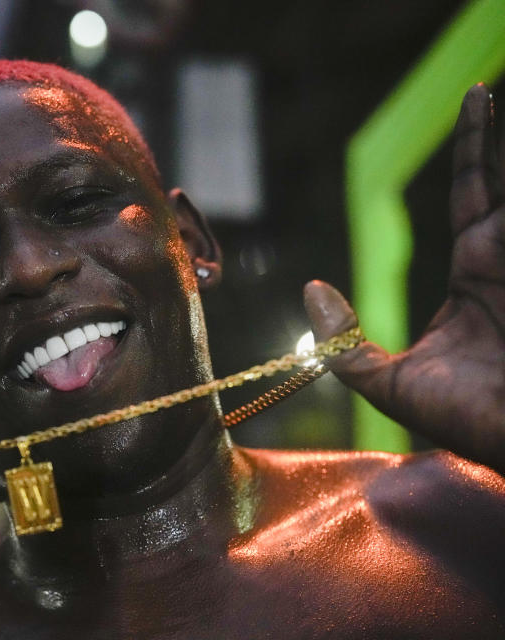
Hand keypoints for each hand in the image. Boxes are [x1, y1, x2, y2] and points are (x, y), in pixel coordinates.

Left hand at [304, 84, 504, 471]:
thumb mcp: (388, 382)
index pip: (475, 190)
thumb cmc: (462, 419)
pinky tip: (501, 172)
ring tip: (486, 96)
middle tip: (479, 87)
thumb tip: (311, 291)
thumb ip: (344, 344)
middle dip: (494, 134)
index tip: (476, 97)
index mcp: (477, 271)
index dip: (477, 144)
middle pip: (502, 180)